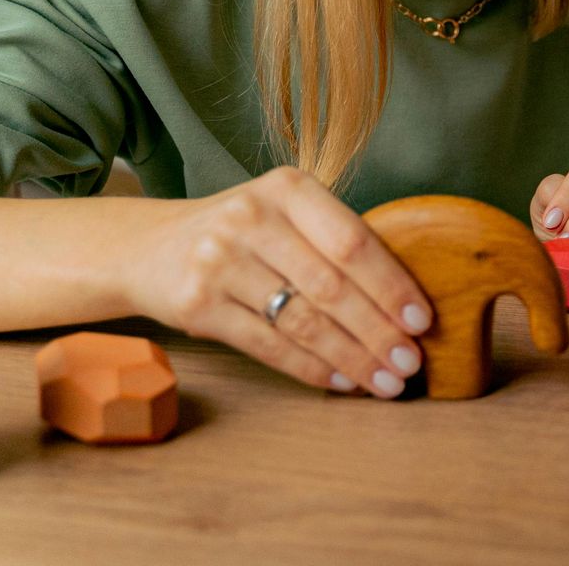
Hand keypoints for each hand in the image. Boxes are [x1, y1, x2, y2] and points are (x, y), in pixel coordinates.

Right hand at [122, 165, 434, 398]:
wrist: (146, 247)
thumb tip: (404, 299)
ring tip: (384, 381)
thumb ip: (333, 240)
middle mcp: (251, 218)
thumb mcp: (283, 212)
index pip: (352, 240)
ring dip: (352, 358)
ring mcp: (219, 261)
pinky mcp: (197, 306)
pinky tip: (340, 380)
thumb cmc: (240, 233)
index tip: (422, 320)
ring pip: (303, 321)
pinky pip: (268, 345)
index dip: (392, 284)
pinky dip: (311, 368)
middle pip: (332, 286)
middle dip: (379, 331)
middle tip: (410, 363)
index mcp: (287, 188)